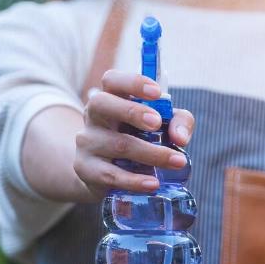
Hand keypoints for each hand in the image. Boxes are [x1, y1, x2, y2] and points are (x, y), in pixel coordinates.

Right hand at [73, 69, 195, 200]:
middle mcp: (93, 115)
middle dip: (132, 111)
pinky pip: (110, 174)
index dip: (133, 82)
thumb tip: (180, 138)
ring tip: (177, 161)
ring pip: (117, 144)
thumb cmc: (137, 138)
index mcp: (110, 97)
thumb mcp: (160, 124)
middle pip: (102, 103)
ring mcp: (86, 141)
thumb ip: (177, 121)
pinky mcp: (84, 168)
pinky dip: (134, 180)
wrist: (102, 174)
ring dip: (151, 154)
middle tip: (157, 123)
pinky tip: (153, 183)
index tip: (157, 92)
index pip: (112, 80)